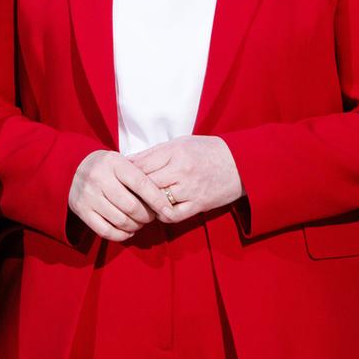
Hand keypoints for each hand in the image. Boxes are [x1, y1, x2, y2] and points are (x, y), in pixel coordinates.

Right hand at [68, 149, 172, 241]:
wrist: (71, 168)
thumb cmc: (106, 167)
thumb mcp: (121, 162)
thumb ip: (139, 175)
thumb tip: (163, 199)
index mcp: (114, 163)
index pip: (141, 183)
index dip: (157, 199)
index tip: (167, 209)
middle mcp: (99, 178)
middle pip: (131, 206)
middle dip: (147, 215)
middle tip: (151, 216)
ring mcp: (89, 195)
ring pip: (120, 220)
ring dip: (135, 226)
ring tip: (140, 222)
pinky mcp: (81, 210)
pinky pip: (105, 230)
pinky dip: (121, 235)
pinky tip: (128, 230)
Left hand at [128, 136, 242, 222]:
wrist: (240, 163)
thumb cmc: (207, 150)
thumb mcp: (181, 143)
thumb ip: (154, 153)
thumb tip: (127, 161)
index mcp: (175, 151)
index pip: (141, 165)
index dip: (126, 174)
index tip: (117, 178)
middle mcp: (181, 170)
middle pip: (145, 185)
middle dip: (132, 191)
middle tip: (124, 194)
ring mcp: (190, 189)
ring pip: (156, 201)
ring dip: (146, 205)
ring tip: (139, 204)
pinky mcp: (198, 204)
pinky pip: (172, 216)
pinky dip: (161, 216)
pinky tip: (158, 211)